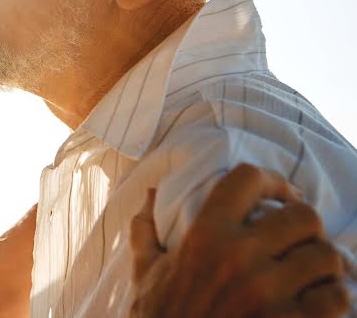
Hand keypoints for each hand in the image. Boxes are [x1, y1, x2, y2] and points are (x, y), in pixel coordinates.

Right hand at [130, 164, 350, 317]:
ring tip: (315, 273)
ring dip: (325, 265)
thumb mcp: (145, 273)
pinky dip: (335, 298)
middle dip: (308, 228)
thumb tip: (151, 193)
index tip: (283, 195)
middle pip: (304, 216)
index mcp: (204, 236)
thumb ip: (146, 230)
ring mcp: (267, 293)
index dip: (274, 181)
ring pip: (328, 256)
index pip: (247, 180)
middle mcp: (238, 257)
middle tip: (302, 240)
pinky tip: (319, 302)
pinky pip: (337, 297)